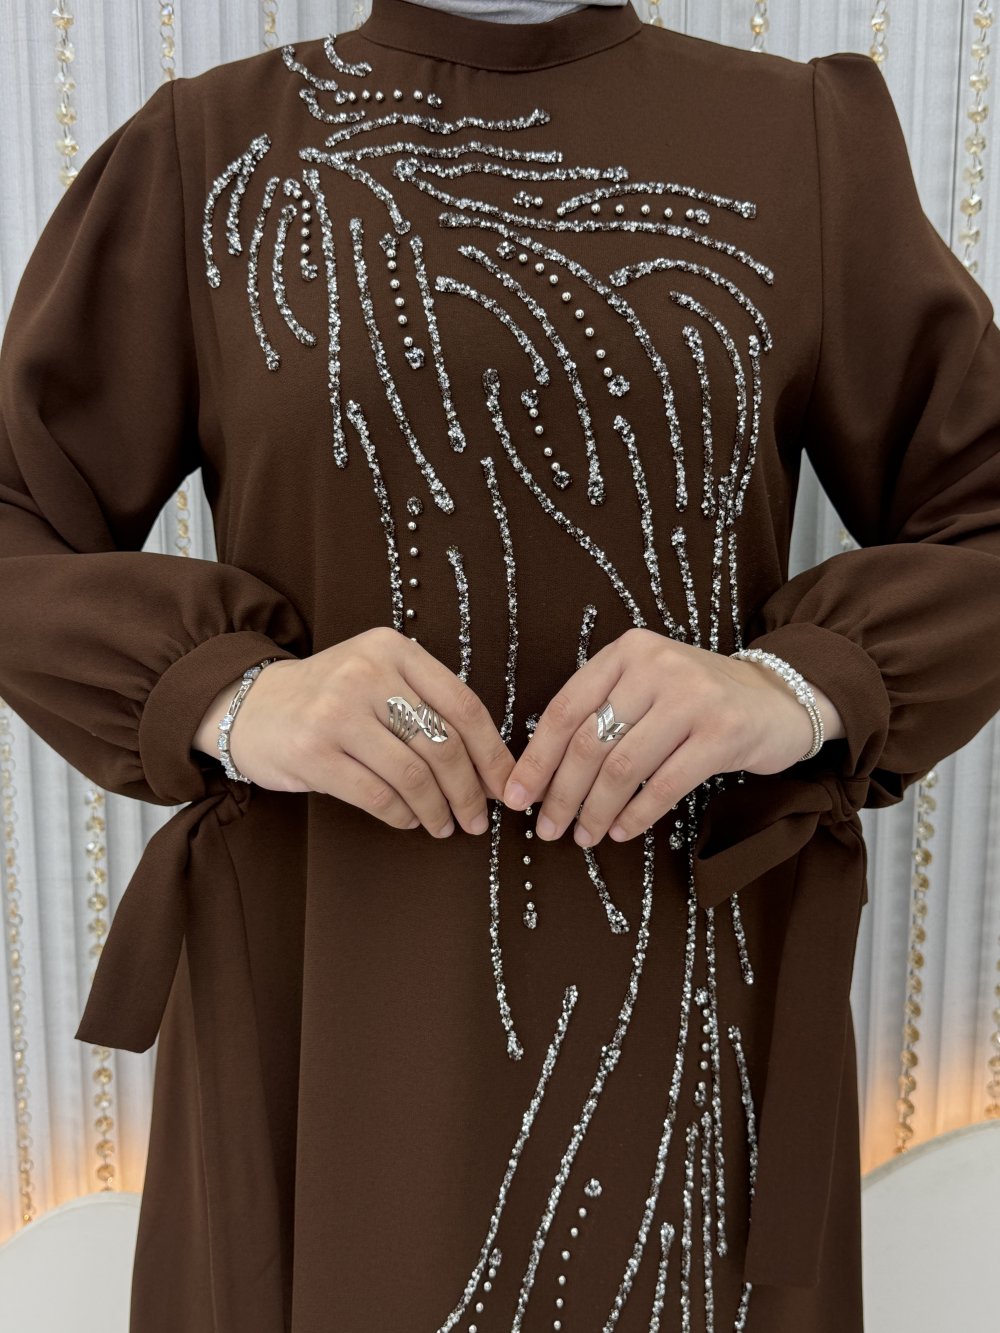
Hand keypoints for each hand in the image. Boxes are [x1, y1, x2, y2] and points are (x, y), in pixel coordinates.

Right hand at [194, 627, 515, 836]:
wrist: (249, 705)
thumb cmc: (330, 699)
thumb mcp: (379, 677)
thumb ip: (428, 706)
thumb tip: (490, 769)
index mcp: (393, 649)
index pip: (463, 704)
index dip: (492, 753)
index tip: (506, 787)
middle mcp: (366, 673)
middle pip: (442, 743)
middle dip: (468, 791)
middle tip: (477, 819)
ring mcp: (336, 712)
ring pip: (412, 775)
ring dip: (437, 809)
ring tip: (445, 826)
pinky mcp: (313, 752)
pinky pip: (377, 795)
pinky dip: (402, 815)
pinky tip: (409, 820)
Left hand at [500, 627, 843, 847]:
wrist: (779, 697)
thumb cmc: (698, 701)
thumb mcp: (647, 688)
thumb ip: (601, 714)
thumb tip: (541, 775)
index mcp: (627, 652)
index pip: (565, 709)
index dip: (536, 758)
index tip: (516, 797)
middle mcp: (656, 666)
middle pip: (589, 742)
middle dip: (561, 794)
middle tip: (547, 829)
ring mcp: (692, 697)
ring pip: (622, 767)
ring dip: (596, 810)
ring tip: (584, 835)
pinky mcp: (723, 732)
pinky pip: (664, 784)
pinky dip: (636, 814)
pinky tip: (622, 831)